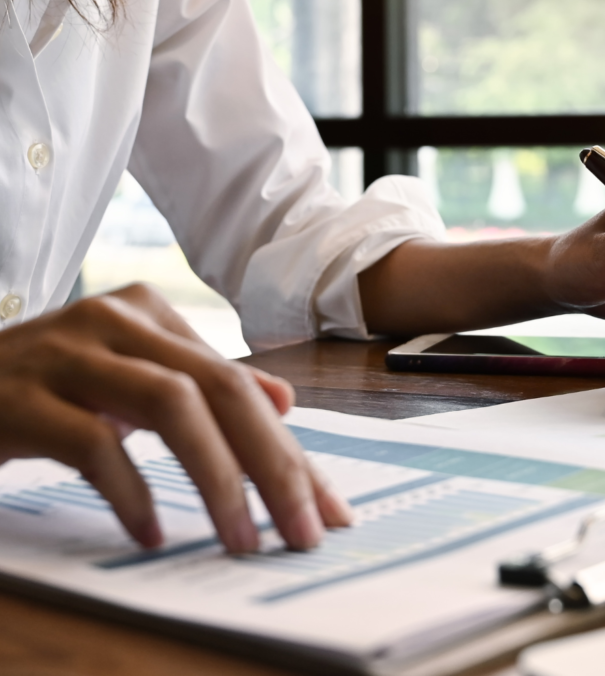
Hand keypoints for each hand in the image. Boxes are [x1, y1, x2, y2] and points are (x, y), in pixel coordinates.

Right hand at [0, 284, 351, 551]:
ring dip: (218, 479)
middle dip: (274, 464)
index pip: (239, 383)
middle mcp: (117, 320)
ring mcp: (69, 354)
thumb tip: (282, 401)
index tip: (326, 507)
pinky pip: (93, 444)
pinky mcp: (24, 399)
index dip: (290, 449)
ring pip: (171, 406)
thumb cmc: (45, 386)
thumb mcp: (128, 375)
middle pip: (220, 388)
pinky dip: (131, 493)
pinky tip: (151, 533)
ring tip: (242, 539)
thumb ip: (201, 384)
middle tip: (303, 530)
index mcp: (150, 313)